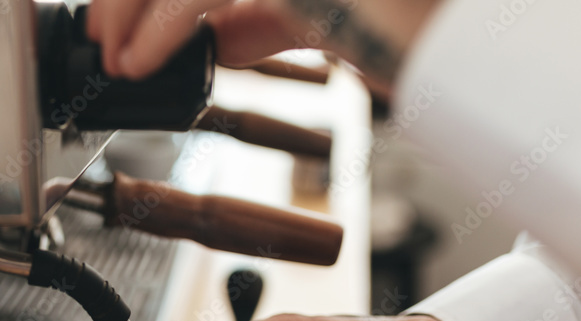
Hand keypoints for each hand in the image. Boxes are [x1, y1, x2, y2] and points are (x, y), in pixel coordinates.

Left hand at [86, 0, 438, 90]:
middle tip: (103, 34)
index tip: (120, 19)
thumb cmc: (413, 24)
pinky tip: (143, 55)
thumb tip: (216, 40)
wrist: (477, 41)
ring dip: (135, 2)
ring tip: (115, 53)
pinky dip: (165, 25)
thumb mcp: (324, 17)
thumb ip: (266, 19)